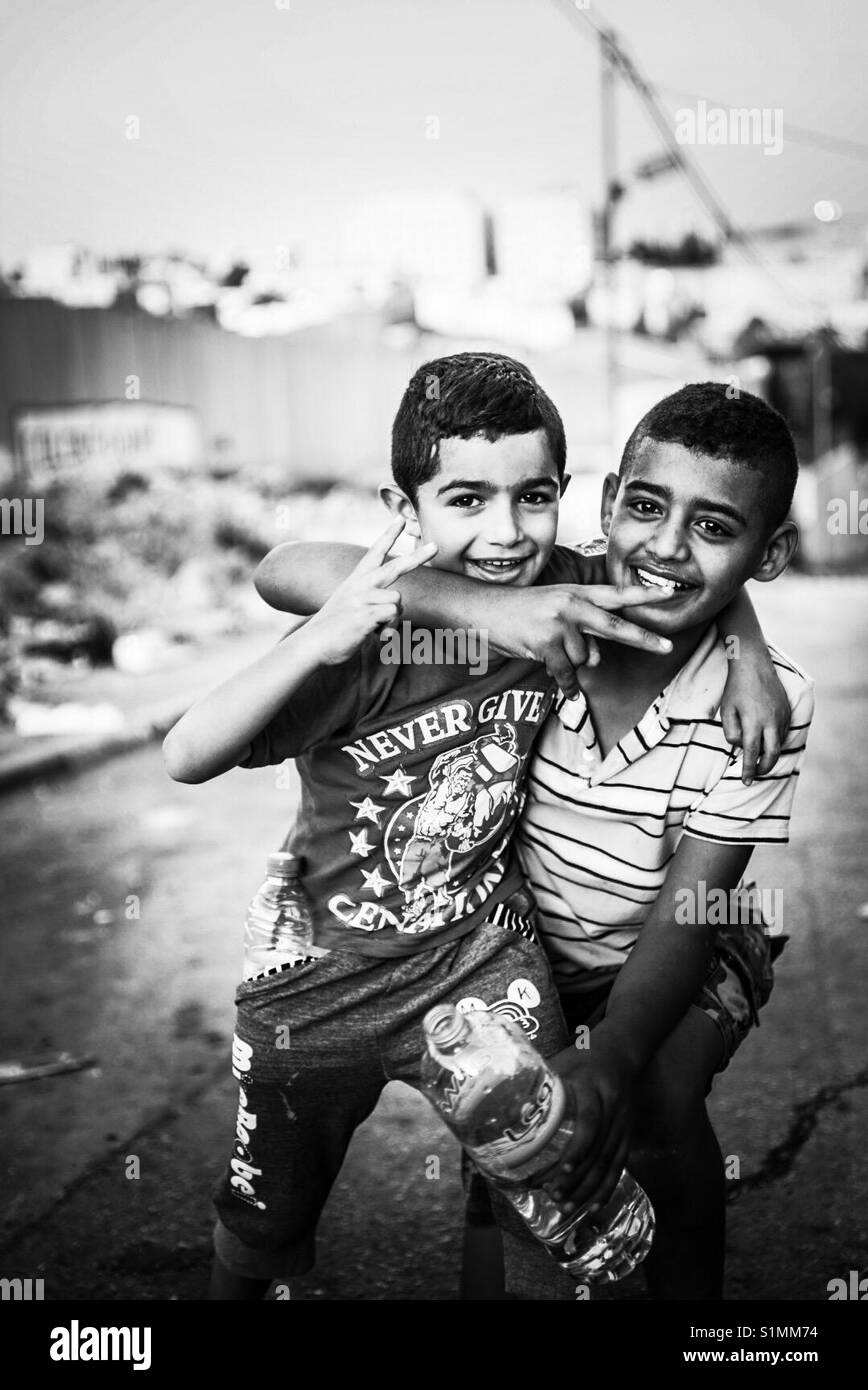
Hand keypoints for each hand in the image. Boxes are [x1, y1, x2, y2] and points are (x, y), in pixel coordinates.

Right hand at [307, 519, 436, 663]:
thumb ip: (369, 600)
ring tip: (375, 630)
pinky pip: (392, 616)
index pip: (375, 552)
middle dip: (417, 557)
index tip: (401, 518)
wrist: (312, 643)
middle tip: (435, 546)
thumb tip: (394, 609)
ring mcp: (362, 598)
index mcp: (356, 580)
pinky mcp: (365, 614)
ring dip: (392, 620)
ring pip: (397, 602)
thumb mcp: (348, 605)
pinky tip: (374, 635)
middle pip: (395, 567)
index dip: (389, 534)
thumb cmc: (333, 629)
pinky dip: (389, 630)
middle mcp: (360, 584)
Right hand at [484, 584, 673, 698]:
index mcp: (577, 593)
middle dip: (643, 639)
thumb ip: (581, 631)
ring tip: (549, 650)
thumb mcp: (555, 612)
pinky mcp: (545, 642)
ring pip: (584, 658)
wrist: (484, 609)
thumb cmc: (521, 612)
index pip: (616, 594)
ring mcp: (558, 623)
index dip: (643, 594)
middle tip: (667, 647)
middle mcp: (571, 604)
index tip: (669, 593)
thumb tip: (597, 661)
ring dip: (571, 663)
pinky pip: (567, 673)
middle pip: (615, 626)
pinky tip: (566, 689)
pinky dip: (566, 684)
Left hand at [534, 1044, 633, 1215]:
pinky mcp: (628, 1134)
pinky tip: (593, 1207)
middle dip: (578, 1178)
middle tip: (554, 1196)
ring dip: (589, 1189)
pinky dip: (607, 1188)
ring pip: (610, 1162)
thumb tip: (501, 1108)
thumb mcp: (560, 1064)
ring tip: (566, 1207)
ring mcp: (624, 1123)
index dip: (578, 1148)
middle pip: (600, 1150)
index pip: (590, 1122)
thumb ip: (538, 1084)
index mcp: (594, 1088)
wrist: (618, 1053)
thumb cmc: (580, 1058)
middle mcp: (613, 1108)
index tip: (562, 1169)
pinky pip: (620, 1165)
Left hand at [720, 650, 790, 783]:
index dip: (749, 770)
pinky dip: (776, 742)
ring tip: (759, 760)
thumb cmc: (736, 688)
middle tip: (755, 775)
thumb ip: (731, 733)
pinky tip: (767, 743)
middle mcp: (771, 721)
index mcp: (753, 722)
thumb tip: (741, 747)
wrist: (754, 665)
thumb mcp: (726, 711)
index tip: (746, 781)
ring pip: (779, 744)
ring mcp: (782, 716)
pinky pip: (784, 733)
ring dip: (770, 756)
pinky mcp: (788, 712)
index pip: (752, 753)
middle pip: (771, 754)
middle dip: (764, 768)